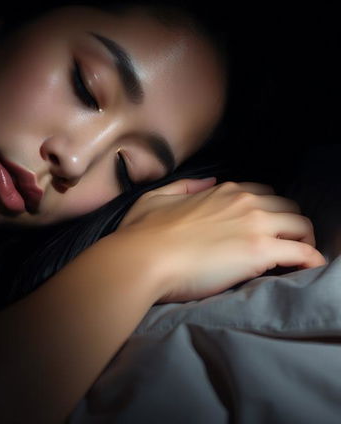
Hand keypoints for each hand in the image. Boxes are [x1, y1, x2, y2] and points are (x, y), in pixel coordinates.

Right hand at [117, 178, 325, 302]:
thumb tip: (206, 184)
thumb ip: (184, 187)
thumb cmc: (143, 232)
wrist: (144, 258)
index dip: (266, 210)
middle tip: (282, 246)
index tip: (262, 227)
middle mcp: (244, 202)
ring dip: (303, 241)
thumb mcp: (156, 197)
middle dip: (289, 225)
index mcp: (222, 191)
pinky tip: (306, 270)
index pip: (262, 193)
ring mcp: (255, 225)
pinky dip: (310, 260)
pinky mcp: (261, 252)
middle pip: (288, 207)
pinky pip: (304, 253)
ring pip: (302, 226)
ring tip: (295, 259)